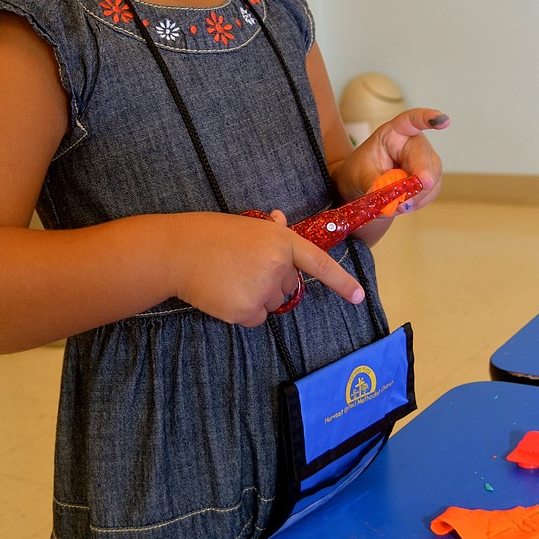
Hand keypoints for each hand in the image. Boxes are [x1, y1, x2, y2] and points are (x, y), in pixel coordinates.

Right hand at [169, 211, 363, 327]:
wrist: (179, 250)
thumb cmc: (211, 234)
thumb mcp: (246, 225)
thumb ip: (270, 230)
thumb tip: (282, 220)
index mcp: (281, 239)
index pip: (318, 262)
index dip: (341, 281)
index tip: (360, 298)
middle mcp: (279, 265)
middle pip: (289, 286)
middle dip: (271, 281)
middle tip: (241, 268)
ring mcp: (264, 289)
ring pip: (272, 303)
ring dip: (256, 296)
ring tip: (230, 278)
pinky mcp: (248, 310)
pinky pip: (256, 318)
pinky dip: (243, 312)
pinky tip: (225, 294)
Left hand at [341, 107, 448, 214]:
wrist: (362, 184)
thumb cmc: (360, 171)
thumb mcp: (360, 175)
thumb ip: (375, 185)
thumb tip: (392, 201)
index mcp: (394, 133)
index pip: (411, 120)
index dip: (427, 118)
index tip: (442, 120)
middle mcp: (414, 144)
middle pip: (424, 156)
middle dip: (422, 175)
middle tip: (418, 189)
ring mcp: (425, 161)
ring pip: (433, 177)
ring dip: (417, 195)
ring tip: (398, 205)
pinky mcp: (429, 178)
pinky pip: (431, 192)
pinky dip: (418, 202)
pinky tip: (404, 206)